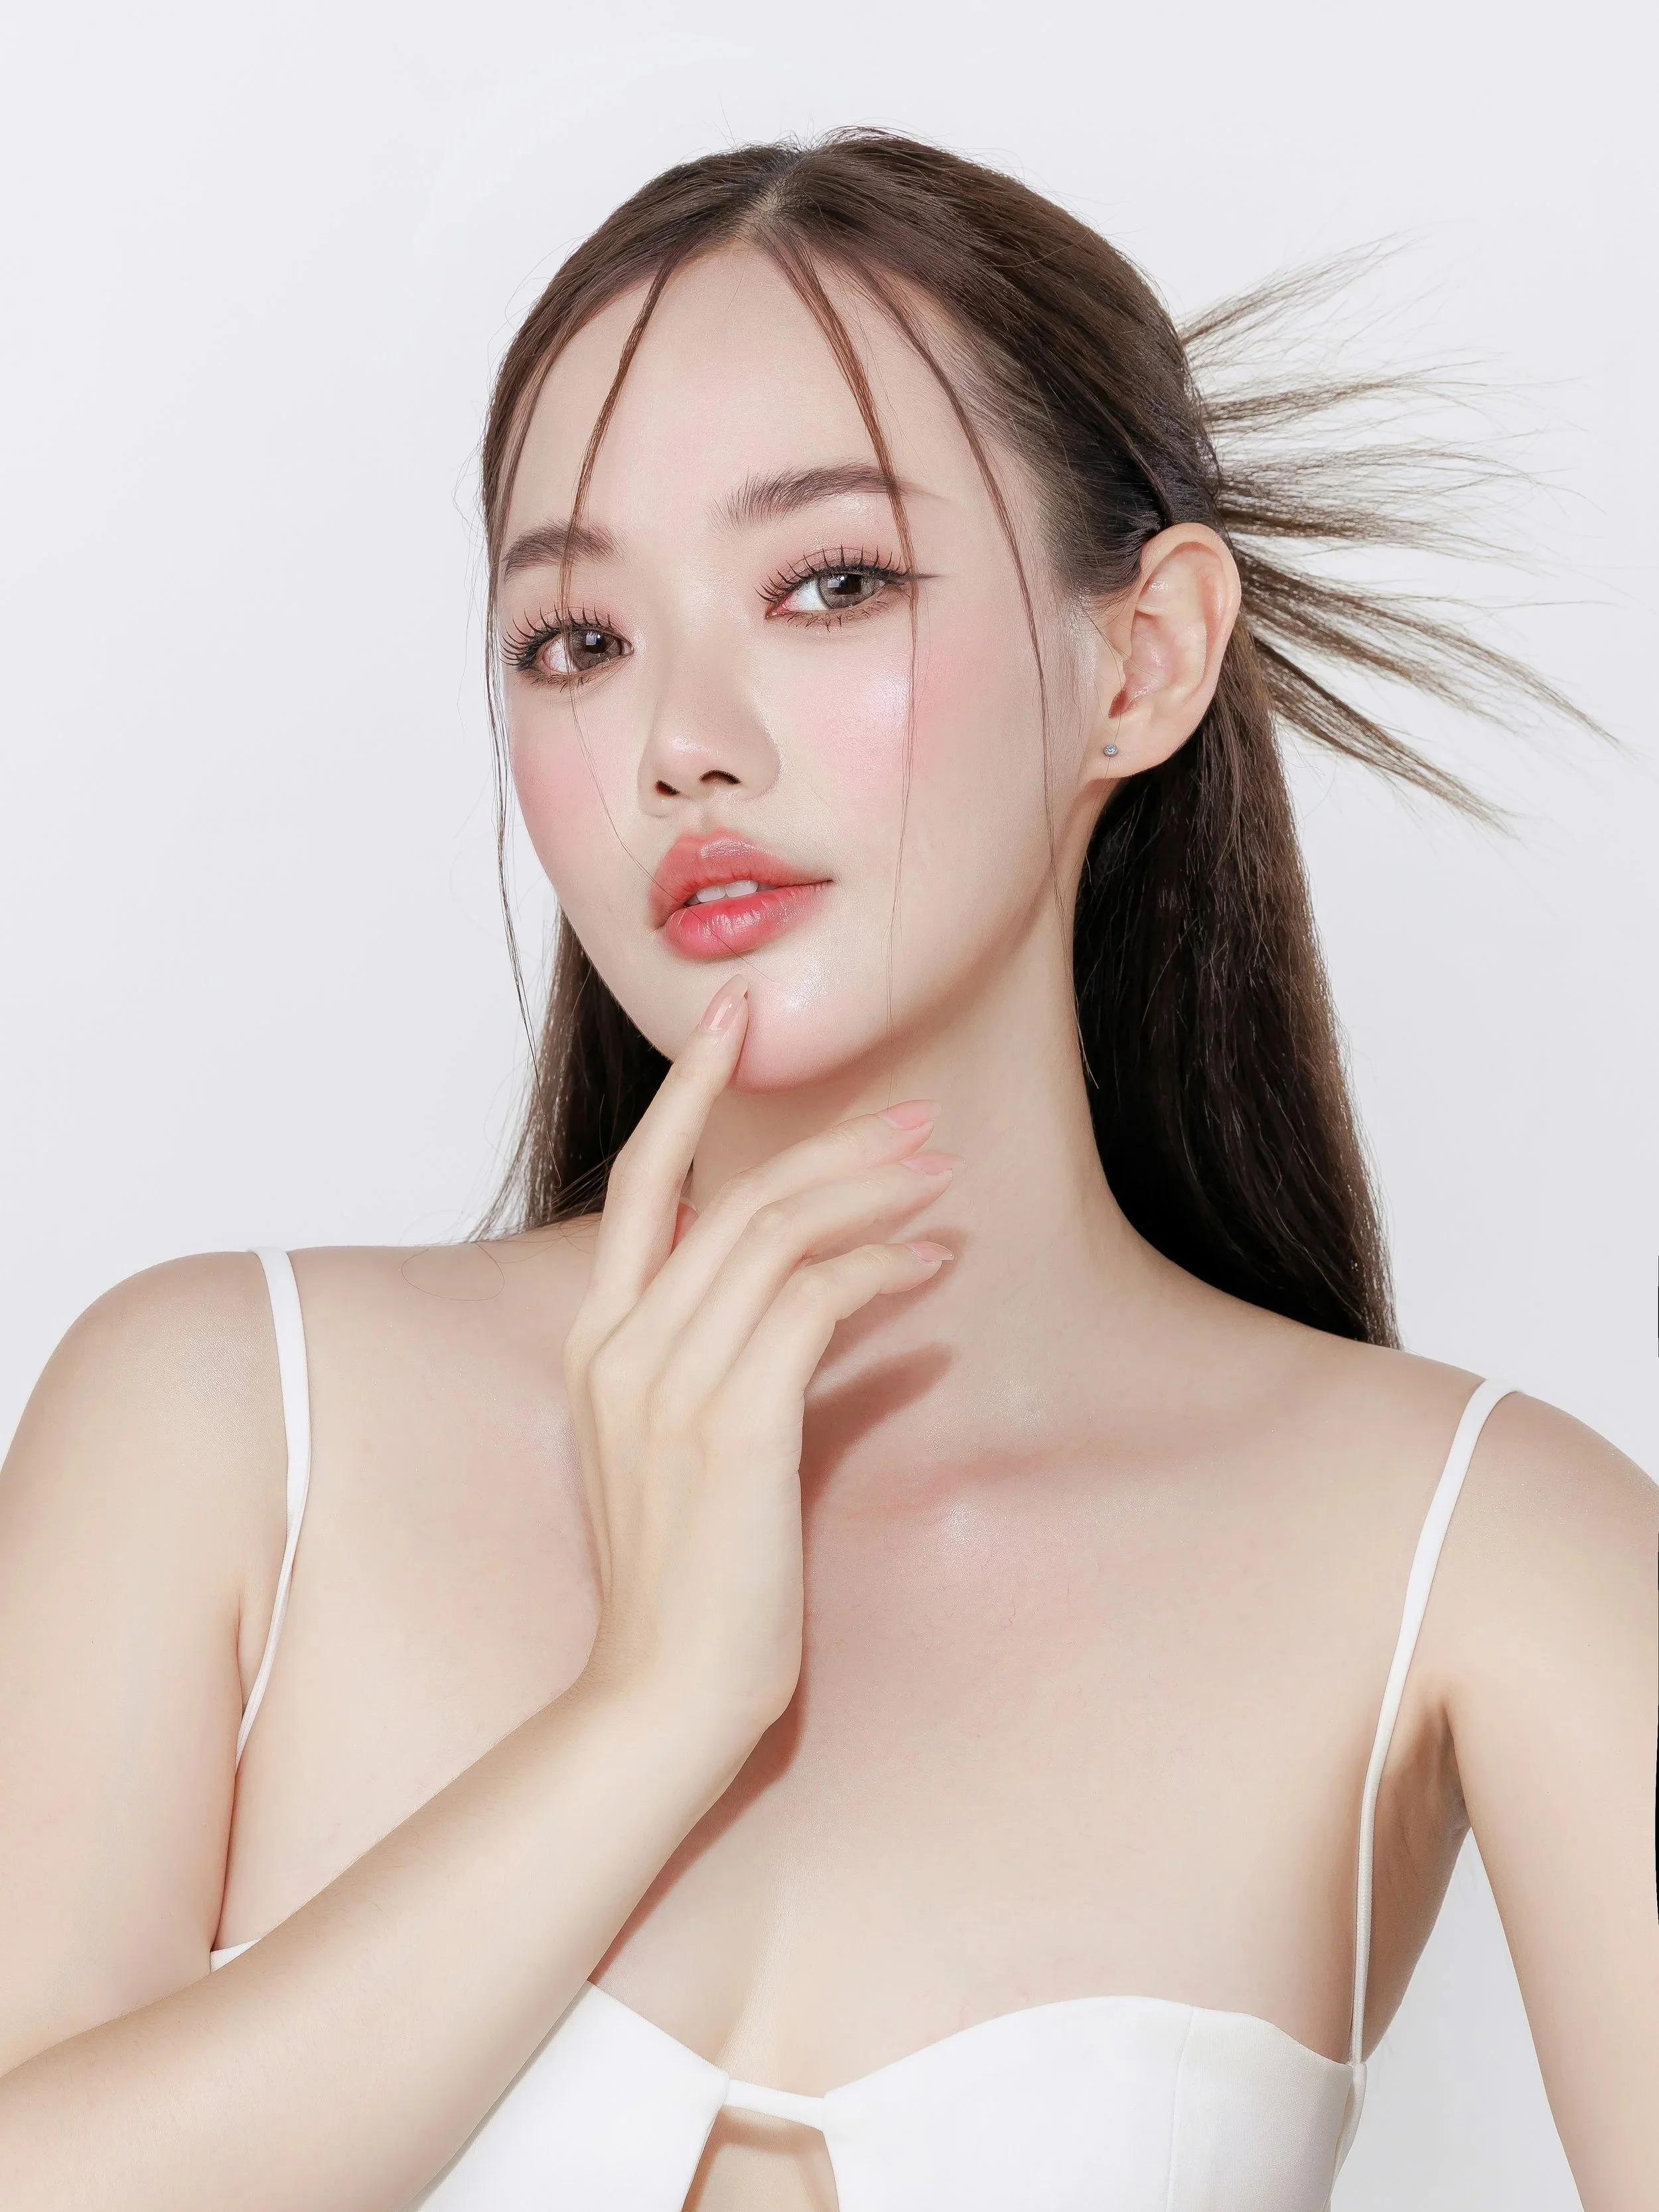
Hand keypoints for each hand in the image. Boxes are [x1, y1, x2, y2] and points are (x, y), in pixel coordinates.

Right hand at [563, 977, 952, 1751]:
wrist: (662, 1698)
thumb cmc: (691, 1581)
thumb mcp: (692, 1448)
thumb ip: (738, 1357)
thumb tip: (835, 1290)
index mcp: (596, 1344)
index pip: (638, 1183)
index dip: (686, 1091)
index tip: (733, 1018)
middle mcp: (619, 1349)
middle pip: (728, 1194)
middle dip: (828, 1142)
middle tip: (915, 1118)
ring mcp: (668, 1384)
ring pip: (774, 1233)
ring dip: (868, 1192)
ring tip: (940, 1175)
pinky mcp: (732, 1425)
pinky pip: (814, 1303)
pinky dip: (878, 1271)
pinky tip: (928, 1267)